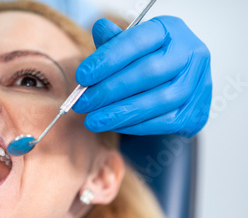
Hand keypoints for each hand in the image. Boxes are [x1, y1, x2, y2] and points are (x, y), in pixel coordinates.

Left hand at [74, 16, 211, 136]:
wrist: (171, 90)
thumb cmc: (144, 64)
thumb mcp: (127, 49)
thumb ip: (113, 42)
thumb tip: (100, 27)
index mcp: (170, 29)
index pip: (138, 41)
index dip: (108, 59)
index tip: (82, 77)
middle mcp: (191, 52)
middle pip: (149, 72)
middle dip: (110, 90)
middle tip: (83, 103)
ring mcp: (199, 82)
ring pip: (159, 100)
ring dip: (121, 113)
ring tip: (93, 120)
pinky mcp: (197, 111)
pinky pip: (164, 121)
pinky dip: (136, 125)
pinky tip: (114, 125)